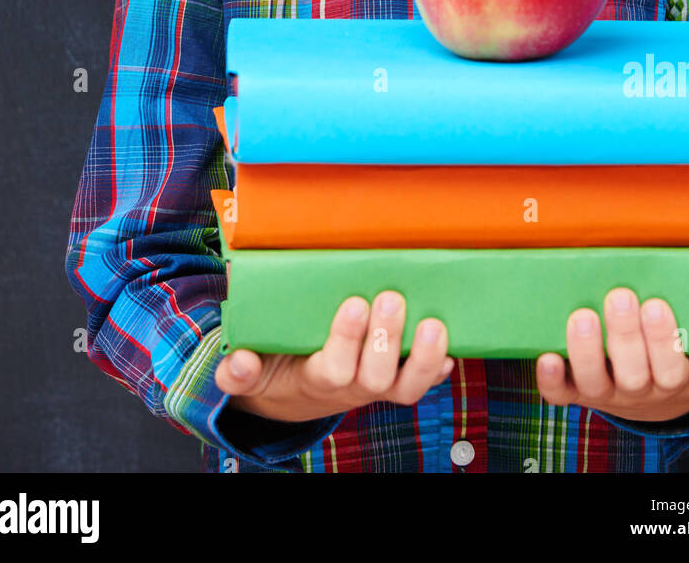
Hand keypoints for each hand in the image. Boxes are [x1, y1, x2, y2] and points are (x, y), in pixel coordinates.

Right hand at [214, 291, 454, 421]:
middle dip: (386, 339)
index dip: (347, 340)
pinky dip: (438, 367)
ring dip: (424, 357)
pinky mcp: (396, 380)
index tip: (355, 302)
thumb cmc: (278, 364)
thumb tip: (237, 364)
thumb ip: (238, 369)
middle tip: (392, 298)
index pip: (334, 369)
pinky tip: (450, 348)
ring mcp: (377, 386)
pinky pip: (423, 382)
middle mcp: (352, 387)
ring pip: (407, 387)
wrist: (297, 391)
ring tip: (434, 323)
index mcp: (315, 378)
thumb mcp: (252, 369)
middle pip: (376, 377)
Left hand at [536, 288, 688, 422]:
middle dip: (626, 336)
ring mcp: (605, 393)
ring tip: (583, 316)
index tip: (656, 304)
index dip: (664, 342)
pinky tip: (547, 356)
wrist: (647, 394)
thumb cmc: (673, 359)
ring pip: (596, 382)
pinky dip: (552, 379)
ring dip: (587, 351)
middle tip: (620, 295)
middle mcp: (639, 391)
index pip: (673, 370)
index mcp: (674, 380)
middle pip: (634, 375)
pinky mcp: (576, 393)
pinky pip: (561, 395)